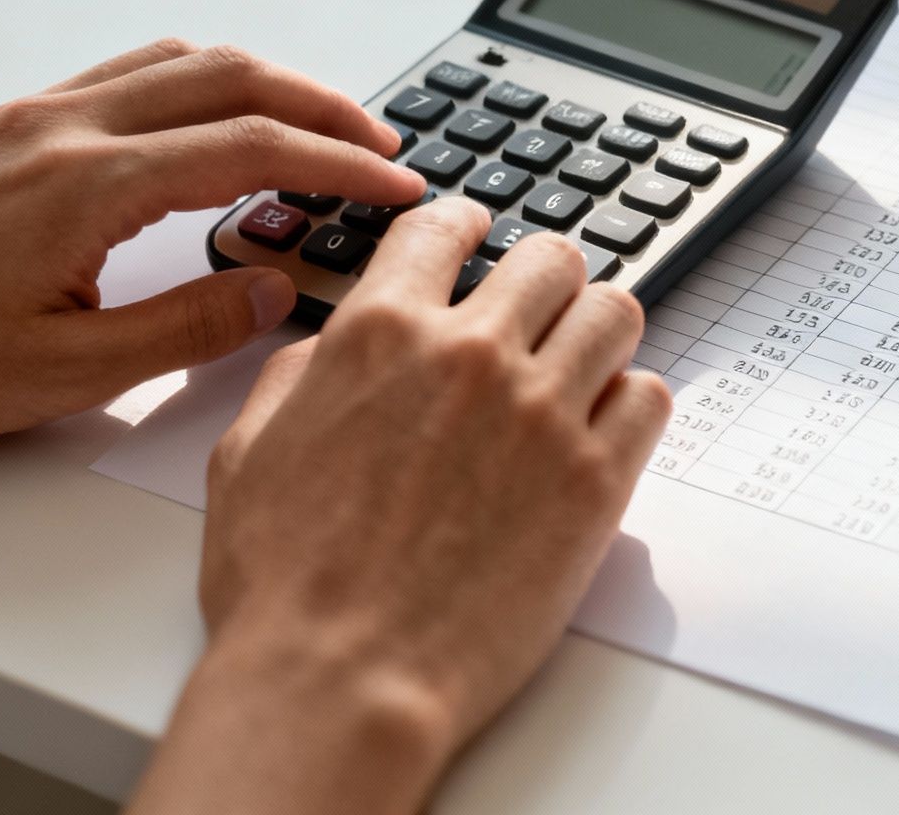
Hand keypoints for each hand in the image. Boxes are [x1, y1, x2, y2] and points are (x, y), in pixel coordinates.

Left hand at [0, 40, 423, 437]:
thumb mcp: (63, 374)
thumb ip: (185, 330)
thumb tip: (274, 290)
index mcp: (84, 186)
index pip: (251, 148)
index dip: (340, 164)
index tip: (396, 184)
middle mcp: (62, 128)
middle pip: (231, 76)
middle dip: (324, 104)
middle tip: (383, 146)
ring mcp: (35, 115)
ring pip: (184, 59)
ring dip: (269, 83)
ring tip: (322, 129)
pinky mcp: (16, 123)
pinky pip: (135, 71)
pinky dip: (208, 83)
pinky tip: (228, 122)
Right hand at [129, 197, 670, 814]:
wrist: (342, 677)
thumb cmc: (285, 583)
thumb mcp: (249, 453)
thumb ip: (299, 376)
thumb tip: (333, 347)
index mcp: (381, 335)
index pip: (443, 229)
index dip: (464, 222)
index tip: (478, 228)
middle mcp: (471, 356)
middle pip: (553, 259)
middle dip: (546, 277)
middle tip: (541, 306)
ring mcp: (543, 413)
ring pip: (615, 314)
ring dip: (599, 330)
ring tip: (583, 360)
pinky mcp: (597, 478)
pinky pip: (649, 399)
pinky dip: (630, 404)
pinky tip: (602, 427)